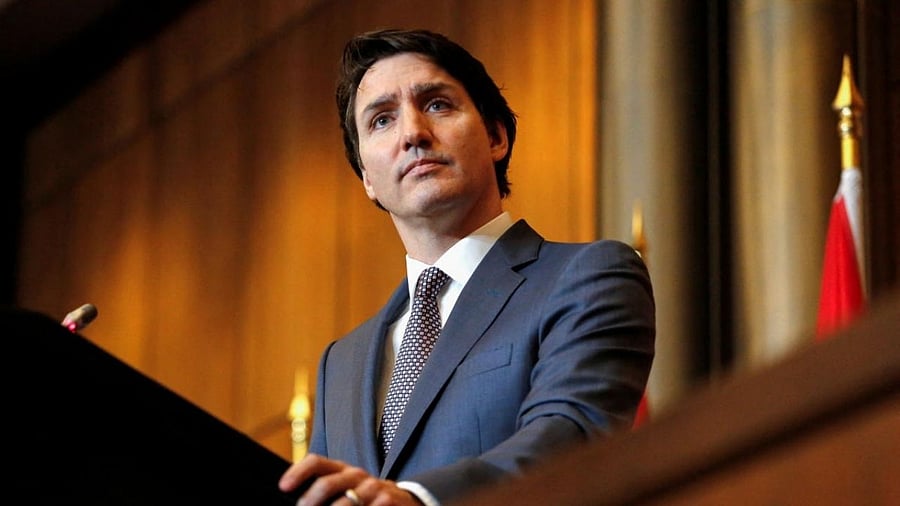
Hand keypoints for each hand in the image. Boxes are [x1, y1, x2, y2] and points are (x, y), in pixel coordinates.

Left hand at [279, 453, 422, 505]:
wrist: (399, 501)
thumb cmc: (361, 497)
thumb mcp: (343, 488)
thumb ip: (322, 490)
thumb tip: (291, 496)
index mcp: (340, 469)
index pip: (316, 462)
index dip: (298, 472)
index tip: (283, 487)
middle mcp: (355, 475)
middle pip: (327, 483)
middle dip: (309, 501)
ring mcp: (372, 487)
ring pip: (346, 502)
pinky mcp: (388, 499)